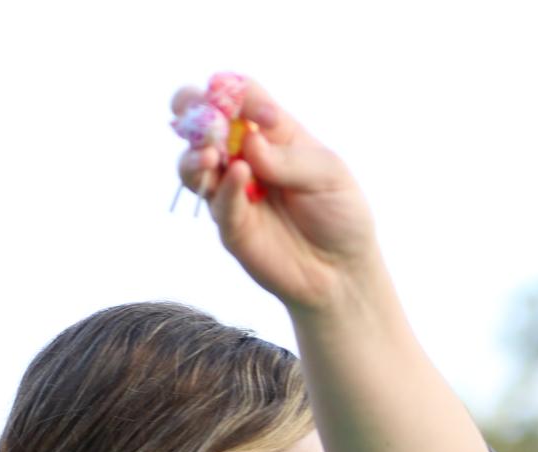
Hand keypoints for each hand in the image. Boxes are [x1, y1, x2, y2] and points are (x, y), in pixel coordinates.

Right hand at [169, 80, 378, 311]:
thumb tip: (251, 142)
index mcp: (273, 133)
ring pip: (195, 160)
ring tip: (211, 154)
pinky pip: (215, 199)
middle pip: (204, 119)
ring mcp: (232, 188)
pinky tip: (238, 175)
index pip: (241, 95)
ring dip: (198, 151)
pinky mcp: (229, 222)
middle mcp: (245, 155)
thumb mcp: (330, 176)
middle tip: (202, 116)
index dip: (239, 94)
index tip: (263, 114)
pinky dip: (223, 186)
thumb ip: (291, 159)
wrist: (342, 272)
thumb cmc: (341, 215)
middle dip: (194, 110)